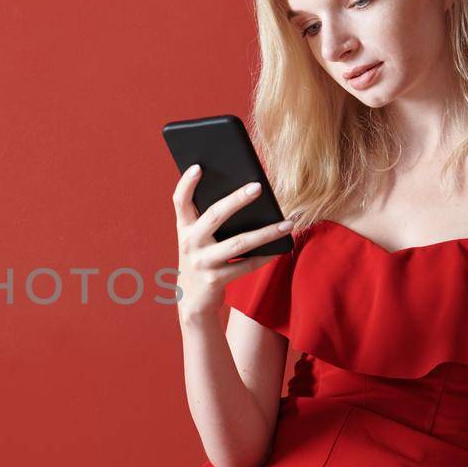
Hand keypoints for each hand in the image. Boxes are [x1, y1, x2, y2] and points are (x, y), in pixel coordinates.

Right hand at [172, 164, 294, 321]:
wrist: (192, 300)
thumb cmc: (202, 259)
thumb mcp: (198, 239)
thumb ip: (210, 220)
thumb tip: (247, 196)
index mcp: (185, 228)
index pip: (180, 201)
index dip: (186, 184)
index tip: (197, 166)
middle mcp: (190, 243)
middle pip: (214, 215)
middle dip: (236, 200)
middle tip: (258, 186)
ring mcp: (202, 263)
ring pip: (238, 243)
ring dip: (266, 232)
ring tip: (287, 223)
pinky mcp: (216, 280)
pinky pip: (246, 265)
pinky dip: (265, 256)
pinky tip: (281, 247)